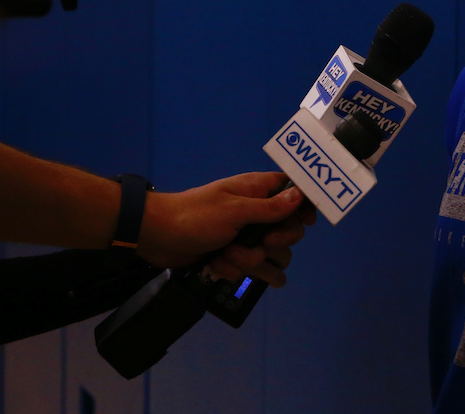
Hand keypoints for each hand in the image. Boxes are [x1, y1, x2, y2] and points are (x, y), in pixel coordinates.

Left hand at [137, 172, 316, 286]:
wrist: (158, 237)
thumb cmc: (196, 216)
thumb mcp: (234, 211)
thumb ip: (269, 207)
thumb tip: (300, 194)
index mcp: (257, 191)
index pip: (295, 193)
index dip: (304, 207)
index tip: (305, 222)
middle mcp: (256, 214)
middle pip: (289, 233)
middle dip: (275, 244)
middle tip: (261, 243)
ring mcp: (246, 238)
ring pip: (273, 258)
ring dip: (252, 263)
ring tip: (229, 256)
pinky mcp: (234, 258)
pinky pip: (251, 272)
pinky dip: (234, 271)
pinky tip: (217, 265)